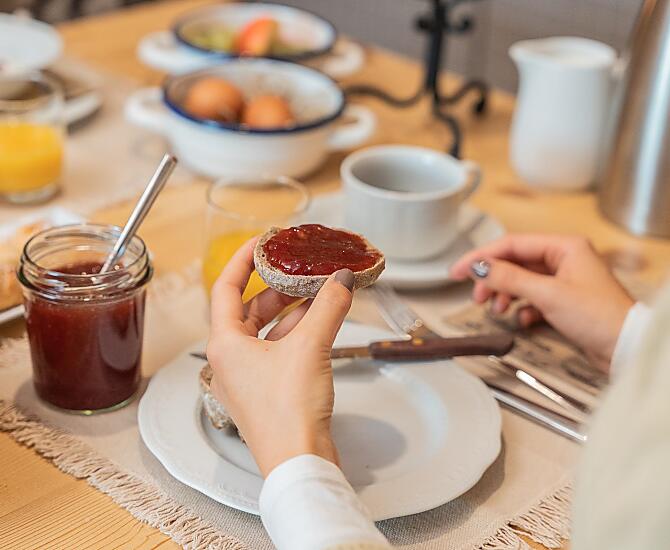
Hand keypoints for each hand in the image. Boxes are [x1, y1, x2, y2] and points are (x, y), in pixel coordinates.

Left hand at [206, 238, 354, 476]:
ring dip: (291, 311)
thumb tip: (343, 279)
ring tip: (318, 293)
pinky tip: (321, 324)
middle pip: (249, 309)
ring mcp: (248, 378)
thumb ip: (328, 307)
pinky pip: (279, 351)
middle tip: (299, 269)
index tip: (261, 242)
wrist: (299, 463)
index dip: (242, 260)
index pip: (226, 288)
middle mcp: (230, 359)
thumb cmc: (287, 413)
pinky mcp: (267, 392)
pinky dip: (298, 334)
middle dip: (276, 287)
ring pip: (266, 331)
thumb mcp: (310, 348)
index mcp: (225, 343)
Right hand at [450, 234, 633, 372]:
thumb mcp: (547, 294)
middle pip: (514, 263)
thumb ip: (508, 278)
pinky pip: (533, 299)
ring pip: (522, 282)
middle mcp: (564, 259)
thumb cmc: (598, 316)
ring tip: (498, 310)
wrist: (626, 348)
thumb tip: (478, 267)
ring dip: (505, 295)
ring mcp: (565, 281)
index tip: (458, 271)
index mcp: (564, 246)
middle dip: (493, 280)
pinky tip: (523, 320)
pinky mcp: (565, 302)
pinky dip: (523, 309)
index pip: (511, 245)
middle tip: (477, 297)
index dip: (481, 257)